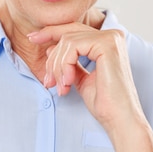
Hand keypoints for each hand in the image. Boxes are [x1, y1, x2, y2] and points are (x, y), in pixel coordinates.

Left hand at [28, 23, 144, 131]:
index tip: (32, 39)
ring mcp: (111, 38)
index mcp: (108, 41)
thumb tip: (50, 47)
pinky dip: (65, 65)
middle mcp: (112, 35)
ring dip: (58, 66)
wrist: (120, 120)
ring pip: (67, 41)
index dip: (50, 33)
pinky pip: (73, 46)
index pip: (74, 30)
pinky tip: (68, 82)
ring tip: (61, 87)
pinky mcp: (107, 44)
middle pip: (68, 33)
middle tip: (47, 81)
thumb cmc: (104, 103)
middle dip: (52, 57)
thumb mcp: (81, 77)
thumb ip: (69, 61)